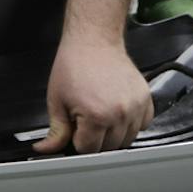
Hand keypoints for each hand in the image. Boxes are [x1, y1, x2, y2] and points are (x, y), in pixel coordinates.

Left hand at [33, 35, 152, 154]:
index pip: (88, 150)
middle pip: (109, 148)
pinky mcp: (146, 99)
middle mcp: (120, 113)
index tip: (74, 130)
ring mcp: (136, 107)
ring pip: (126, 140)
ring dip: (113, 134)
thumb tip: (46, 149)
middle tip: (84, 119)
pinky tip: (116, 112)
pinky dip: (130, 124)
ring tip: (100, 114)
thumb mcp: (57, 101)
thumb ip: (56, 131)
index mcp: (97, 116)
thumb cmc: (74, 65)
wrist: (93, 41)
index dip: (77, 142)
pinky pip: (142, 125)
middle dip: (94, 139)